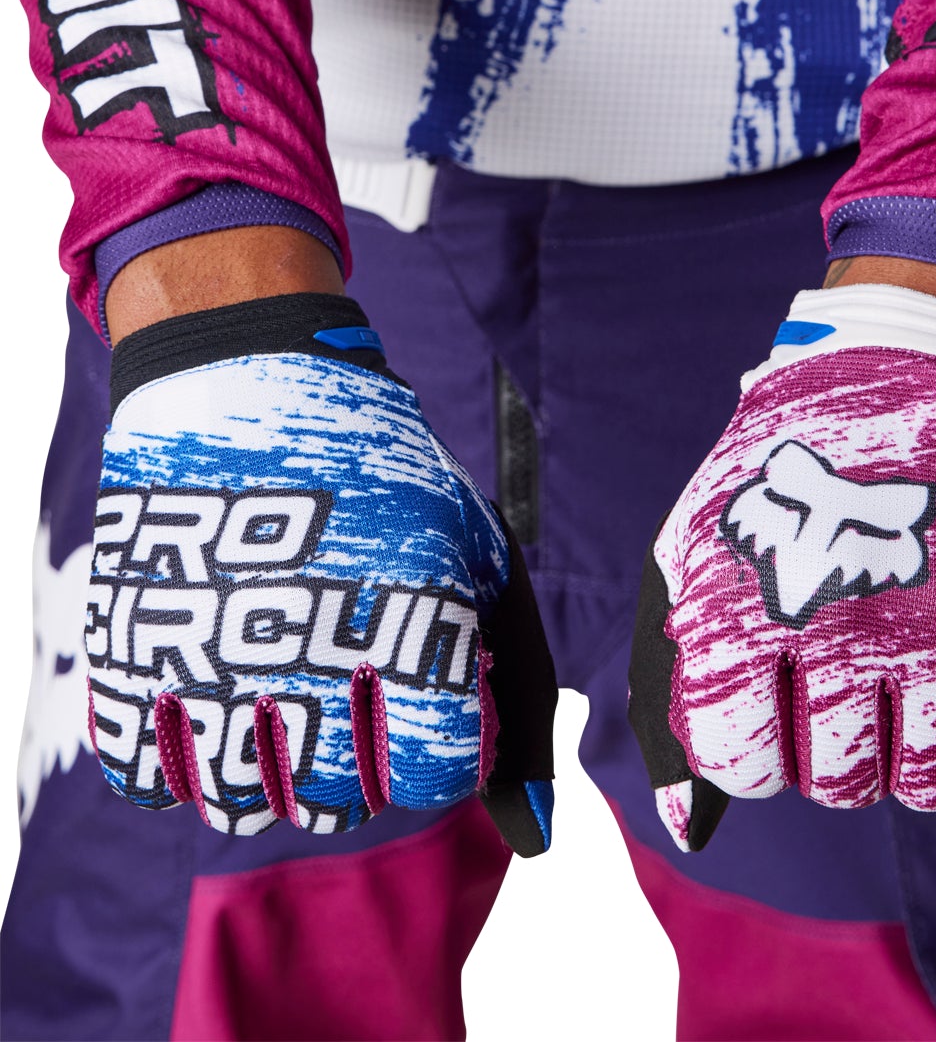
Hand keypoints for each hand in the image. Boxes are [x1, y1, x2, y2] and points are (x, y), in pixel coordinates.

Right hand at [86, 293, 556, 852]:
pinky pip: (155, 776)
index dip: (437, 737)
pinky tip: (211, 681)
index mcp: (411, 624)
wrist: (245, 376)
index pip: (437, 774)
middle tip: (344, 668)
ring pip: (248, 802)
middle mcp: (311, 658)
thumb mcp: (478, 557)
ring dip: (272, 757)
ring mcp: (209, 663)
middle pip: (343, 798)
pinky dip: (182, 749)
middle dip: (358, 750)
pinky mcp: (128, 658)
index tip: (420, 686)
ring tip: (279, 669)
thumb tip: (535, 832)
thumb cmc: (383, 475)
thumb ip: (517, 692)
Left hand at [628, 283, 935, 850]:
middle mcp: (846, 631)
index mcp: (750, 608)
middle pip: (837, 780)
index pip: (740, 762)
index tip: (775, 700)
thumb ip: (680, 676)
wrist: (922, 348)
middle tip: (849, 675)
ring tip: (911, 676)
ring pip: (929, 784)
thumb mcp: (708, 540)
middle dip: (833, 744)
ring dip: (914, 748)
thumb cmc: (800, 455)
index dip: (755, 744)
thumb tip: (680, 821)